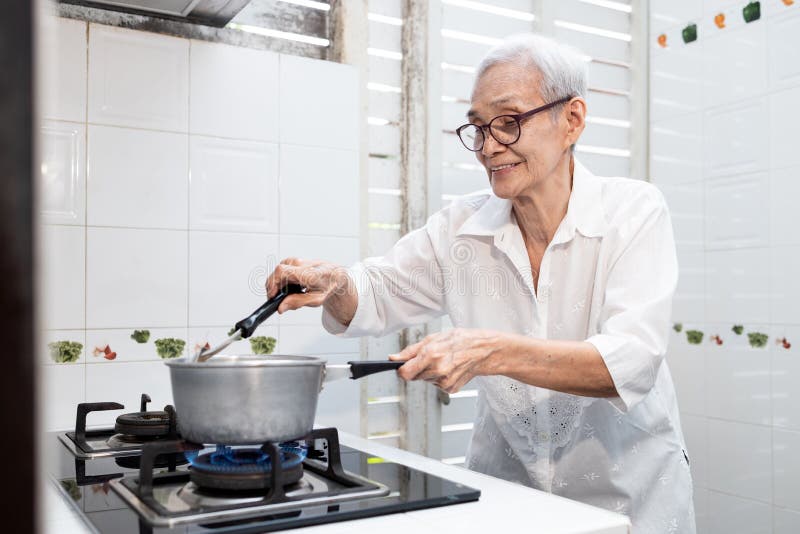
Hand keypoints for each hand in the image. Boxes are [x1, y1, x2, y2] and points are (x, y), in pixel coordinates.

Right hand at [265, 258, 354, 315]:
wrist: (335, 275)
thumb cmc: (328, 286)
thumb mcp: (316, 299)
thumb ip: (298, 303)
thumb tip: (281, 307)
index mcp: (308, 273)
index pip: (282, 272)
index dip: (272, 283)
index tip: (272, 295)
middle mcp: (301, 264)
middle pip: (278, 272)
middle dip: (274, 287)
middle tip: (279, 299)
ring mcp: (297, 261)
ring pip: (279, 272)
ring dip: (278, 284)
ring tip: (287, 294)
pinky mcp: (294, 261)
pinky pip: (282, 270)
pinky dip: (281, 279)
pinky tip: (289, 287)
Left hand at [388, 328, 502, 392]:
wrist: (484, 351)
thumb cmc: (461, 340)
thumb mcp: (434, 338)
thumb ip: (411, 350)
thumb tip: (394, 358)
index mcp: (431, 355)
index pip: (405, 373)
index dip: (401, 369)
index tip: (403, 366)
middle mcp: (437, 370)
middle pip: (414, 377)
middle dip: (418, 368)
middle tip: (432, 357)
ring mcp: (445, 382)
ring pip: (425, 380)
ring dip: (430, 372)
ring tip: (444, 360)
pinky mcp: (451, 389)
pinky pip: (436, 385)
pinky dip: (440, 378)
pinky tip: (450, 368)